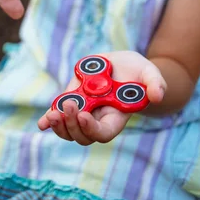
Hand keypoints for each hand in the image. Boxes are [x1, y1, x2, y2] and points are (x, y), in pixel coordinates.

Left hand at [38, 51, 165, 144]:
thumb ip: (156, 83)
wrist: (123, 64)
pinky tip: (42, 122)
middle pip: (82, 135)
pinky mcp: (72, 98)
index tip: (85, 115)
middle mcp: (98, 118)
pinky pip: (58, 114)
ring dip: (59, 126)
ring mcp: (83, 109)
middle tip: (70, 106)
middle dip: (73, 125)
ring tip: (53, 115)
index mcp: (116, 117)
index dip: (92, 129)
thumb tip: (158, 95)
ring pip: (68, 129)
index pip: (103, 134)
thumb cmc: (138, 72)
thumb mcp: (149, 73)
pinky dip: (48, 121)